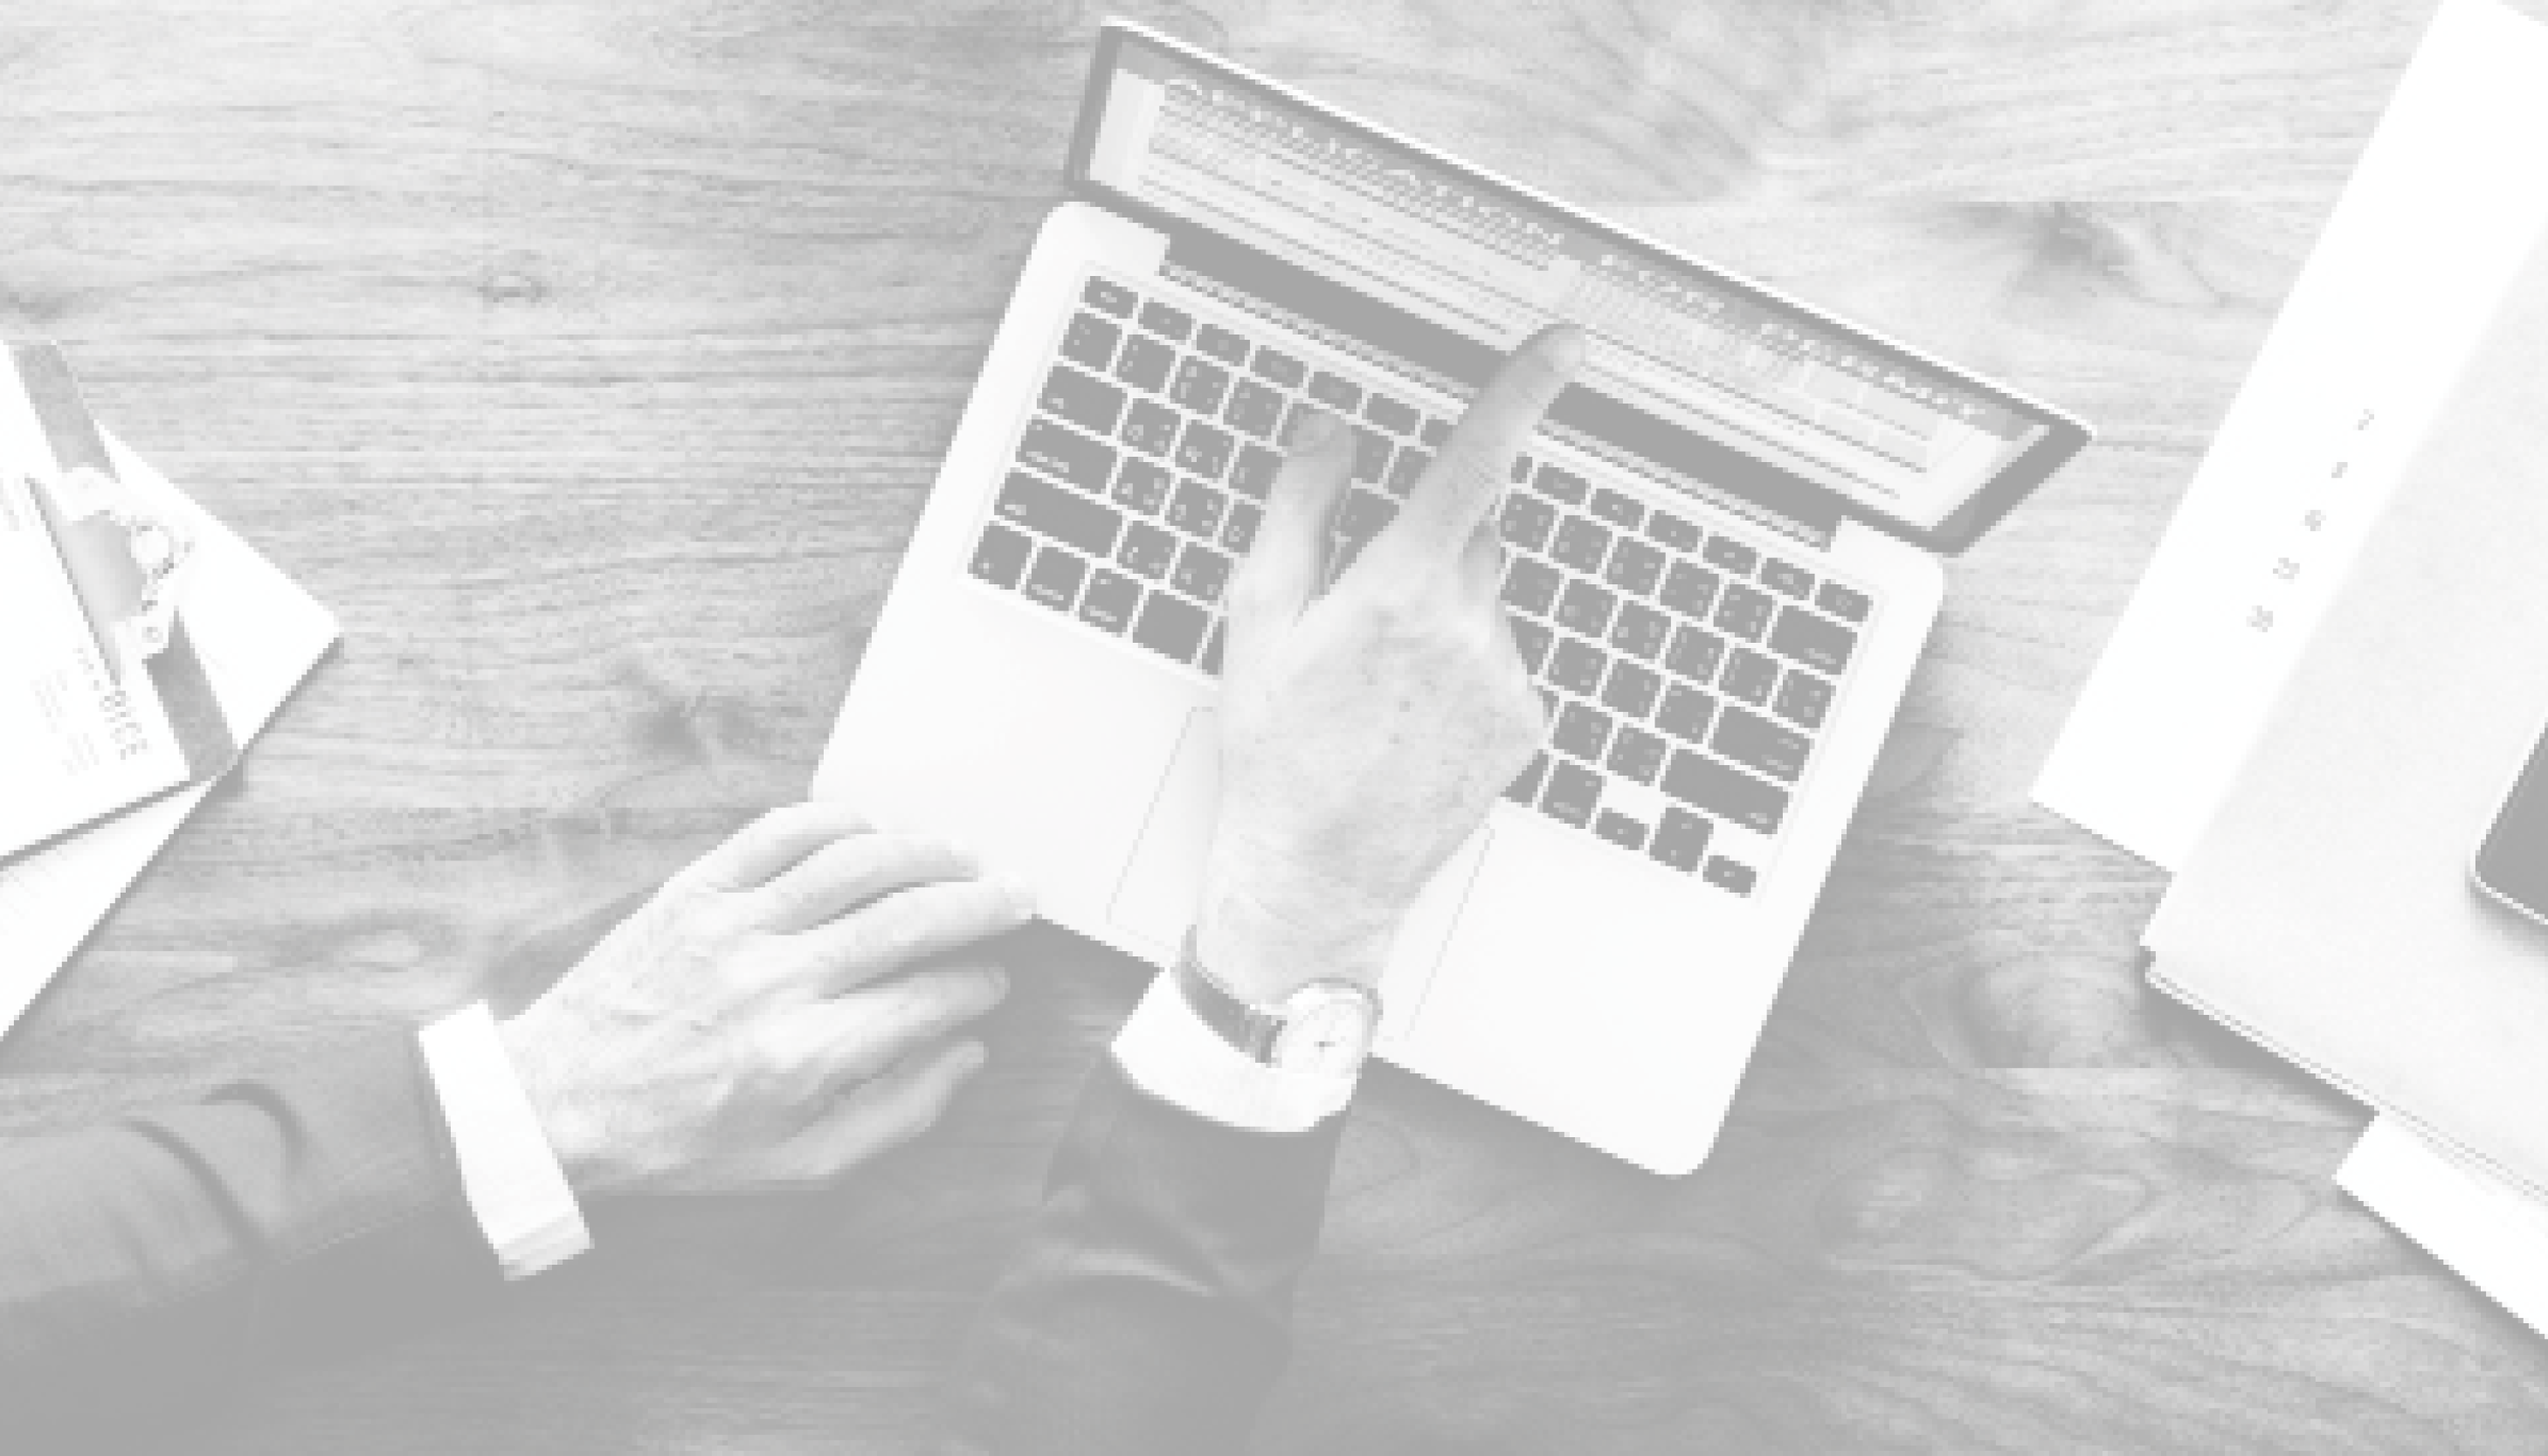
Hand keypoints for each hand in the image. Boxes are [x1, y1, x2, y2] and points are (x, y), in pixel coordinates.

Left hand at [496, 803, 1032, 1194]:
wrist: (562, 1104)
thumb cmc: (681, 1142)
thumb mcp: (799, 1165)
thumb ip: (897, 1115)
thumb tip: (966, 1055)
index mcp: (805, 1056)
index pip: (928, 999)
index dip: (978, 986)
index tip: (994, 982)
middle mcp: (775, 982)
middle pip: (908, 919)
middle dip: (981, 904)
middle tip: (1019, 897)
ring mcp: (733, 927)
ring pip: (853, 862)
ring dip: (924, 850)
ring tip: (964, 853)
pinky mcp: (695, 890)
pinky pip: (779, 833)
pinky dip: (836, 820)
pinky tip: (874, 828)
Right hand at [1200, 324, 1587, 999]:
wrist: (1319, 873)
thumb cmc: (1276, 751)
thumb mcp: (1258, 620)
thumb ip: (1298, 509)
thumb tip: (1329, 431)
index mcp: (1399, 588)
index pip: (1473, 462)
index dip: (1522, 392)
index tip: (1563, 348)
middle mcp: (1466, 625)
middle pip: (1471, 534)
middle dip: (1424, 549)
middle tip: (1359, 619)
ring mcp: (1503, 677)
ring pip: (1487, 601)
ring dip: (1443, 617)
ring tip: (1379, 688)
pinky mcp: (1524, 722)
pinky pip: (1502, 661)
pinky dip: (1464, 672)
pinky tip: (1410, 720)